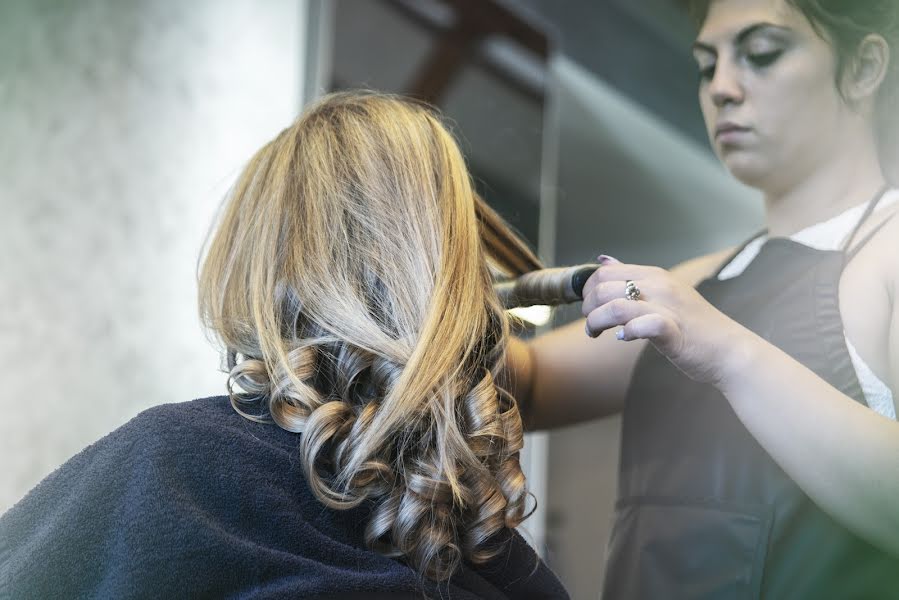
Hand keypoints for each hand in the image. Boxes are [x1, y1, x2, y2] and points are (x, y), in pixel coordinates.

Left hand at [581, 256, 754, 386]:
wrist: (730, 350)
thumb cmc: (693, 326)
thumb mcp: (662, 293)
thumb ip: (631, 278)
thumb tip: (603, 260)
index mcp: (655, 275)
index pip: (604, 272)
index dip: (588, 291)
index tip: (590, 308)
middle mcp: (660, 286)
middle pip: (603, 288)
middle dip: (587, 308)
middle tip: (592, 325)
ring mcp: (668, 307)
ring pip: (614, 306)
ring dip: (596, 323)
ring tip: (597, 334)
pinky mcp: (674, 331)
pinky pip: (641, 325)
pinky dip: (627, 332)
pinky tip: (625, 339)